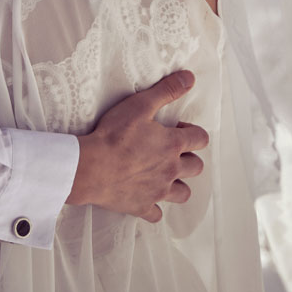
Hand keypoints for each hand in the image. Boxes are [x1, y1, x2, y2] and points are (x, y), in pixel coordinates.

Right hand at [68, 70, 207, 221]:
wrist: (91, 167)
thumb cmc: (114, 134)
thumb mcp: (140, 105)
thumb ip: (166, 90)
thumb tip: (190, 77)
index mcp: (172, 145)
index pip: (200, 139)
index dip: (193, 132)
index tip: (178, 128)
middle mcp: (171, 170)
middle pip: (196, 167)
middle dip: (189, 158)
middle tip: (172, 150)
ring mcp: (158, 191)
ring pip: (183, 193)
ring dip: (178, 184)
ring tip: (165, 175)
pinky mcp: (142, 206)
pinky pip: (157, 213)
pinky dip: (155, 206)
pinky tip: (146, 196)